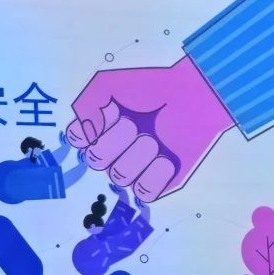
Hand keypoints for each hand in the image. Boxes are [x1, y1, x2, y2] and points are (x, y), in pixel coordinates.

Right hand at [64, 56, 233, 202]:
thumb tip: (86, 133)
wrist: (196, 97)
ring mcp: (133, 170)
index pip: (77, 140)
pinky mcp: (156, 184)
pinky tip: (167, 157)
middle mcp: (111, 152)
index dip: (93, 130)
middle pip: (96, 160)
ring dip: (141, 153)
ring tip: (157, 140)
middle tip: (138, 125)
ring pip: (120, 176)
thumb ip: (87, 104)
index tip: (113, 114)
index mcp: (98, 129)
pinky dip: (156, 173)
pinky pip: (143, 190)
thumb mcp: (112, 84)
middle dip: (119, 138)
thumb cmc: (155, 89)